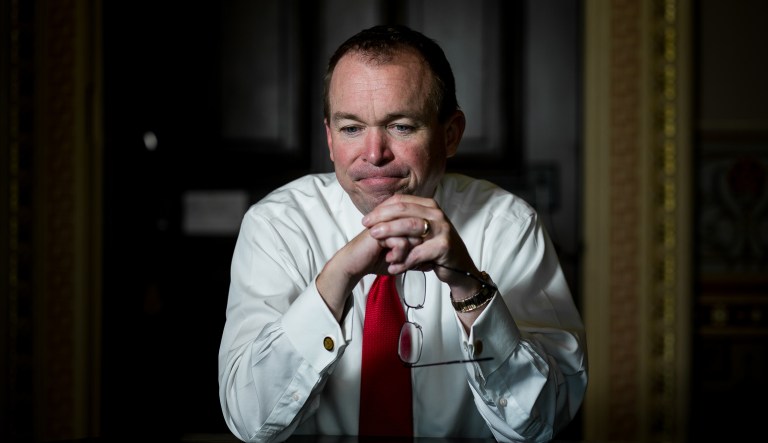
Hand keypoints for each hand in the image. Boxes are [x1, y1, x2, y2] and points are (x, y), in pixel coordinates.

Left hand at [361, 194, 479, 290]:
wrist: (460, 268)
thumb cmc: (435, 249)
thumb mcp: (421, 231)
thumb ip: (404, 221)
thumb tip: (377, 216)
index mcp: (428, 205)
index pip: (400, 201)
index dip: (380, 209)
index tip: (366, 220)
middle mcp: (436, 213)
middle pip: (403, 210)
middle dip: (381, 219)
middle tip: (367, 229)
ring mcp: (442, 228)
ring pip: (409, 226)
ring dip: (390, 235)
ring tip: (378, 244)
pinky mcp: (444, 245)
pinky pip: (417, 252)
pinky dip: (403, 261)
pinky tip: (392, 267)